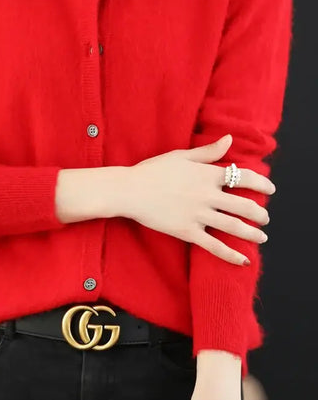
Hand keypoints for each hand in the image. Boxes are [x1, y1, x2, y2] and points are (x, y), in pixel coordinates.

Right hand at [121, 133, 275, 265]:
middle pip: (244, 205)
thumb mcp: (182, 156)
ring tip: (262, 236)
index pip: (244, 177)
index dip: (261, 183)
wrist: (129, 190)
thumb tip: (229, 140)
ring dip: (252, 233)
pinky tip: (244, 260)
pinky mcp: (187, 232)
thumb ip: (208, 152)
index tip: (270, 189)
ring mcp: (198, 215)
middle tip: (265, 217)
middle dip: (260, 213)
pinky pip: (214, 246)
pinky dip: (231, 254)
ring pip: (233, 227)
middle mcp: (207, 195)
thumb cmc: (153, 170)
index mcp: (207, 174)